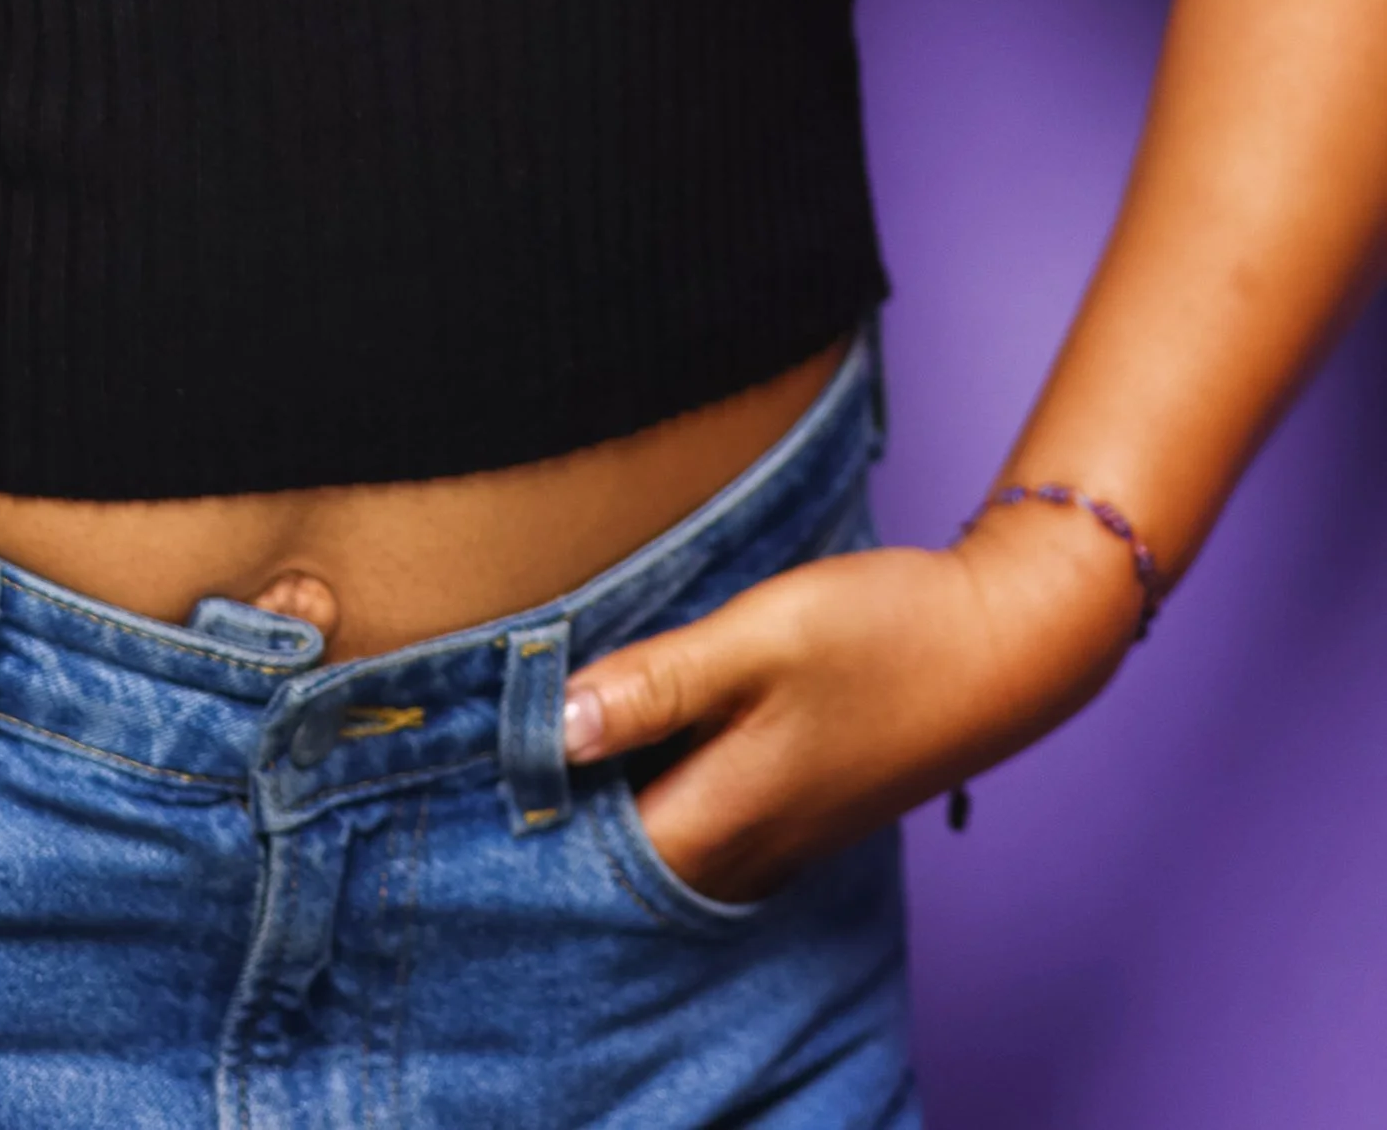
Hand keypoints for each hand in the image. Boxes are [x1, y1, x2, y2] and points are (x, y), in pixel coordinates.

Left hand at [560, 512, 1145, 903]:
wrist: (1005, 643)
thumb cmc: (884, 633)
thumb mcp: (758, 636)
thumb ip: (657, 683)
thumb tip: (557, 727)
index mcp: (727, 816)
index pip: (594, 851)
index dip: (533, 809)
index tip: (485, 750)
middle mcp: (749, 849)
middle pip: (624, 855)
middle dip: (564, 808)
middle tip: (503, 736)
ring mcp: (780, 834)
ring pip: (665, 835)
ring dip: (613, 795)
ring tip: (559, 726)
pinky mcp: (800, 805)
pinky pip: (705, 815)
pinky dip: (663, 783)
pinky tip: (642, 730)